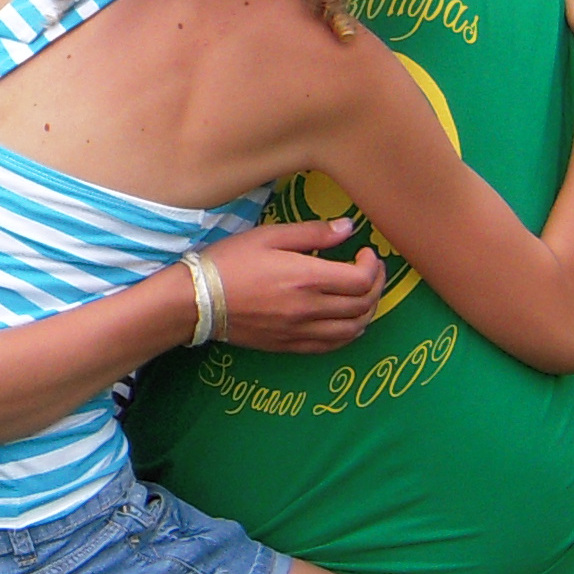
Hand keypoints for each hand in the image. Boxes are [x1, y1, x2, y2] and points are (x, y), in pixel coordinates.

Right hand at [203, 219, 386, 354]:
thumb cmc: (230, 262)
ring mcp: (301, 331)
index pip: (362, 280)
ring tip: (362, 295)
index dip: (373, 266)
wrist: (198, 300)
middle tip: (371, 271)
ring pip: (354, 329)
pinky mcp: (291, 345)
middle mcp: (309, 309)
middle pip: (364, 305)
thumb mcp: (269, 236)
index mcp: (306, 278)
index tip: (366, 253)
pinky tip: (346, 320)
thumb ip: (312, 233)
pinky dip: (349, 333)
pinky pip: (333, 345)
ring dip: (367, 311)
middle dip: (376, 285)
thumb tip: (348, 227)